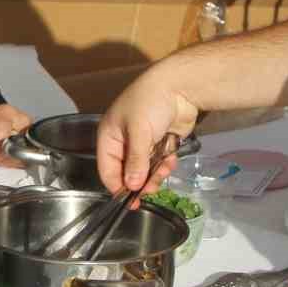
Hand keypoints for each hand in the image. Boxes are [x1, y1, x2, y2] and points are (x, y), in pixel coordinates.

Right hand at [95, 62, 197, 193]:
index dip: (117, 185)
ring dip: (155, 173)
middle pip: (127, 171)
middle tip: (151, 190)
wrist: (180, 85)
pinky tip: (171, 160)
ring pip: (145, 168)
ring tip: (164, 171)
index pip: (107, 168)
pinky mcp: (161, 141)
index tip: (129, 201)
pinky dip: (165, 164)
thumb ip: (135, 161)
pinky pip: (159, 161)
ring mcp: (143, 141)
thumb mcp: (139, 132)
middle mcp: (124, 140)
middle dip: (139, 181)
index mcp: (110, 136)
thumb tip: (132, 186)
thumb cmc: (150, 104)